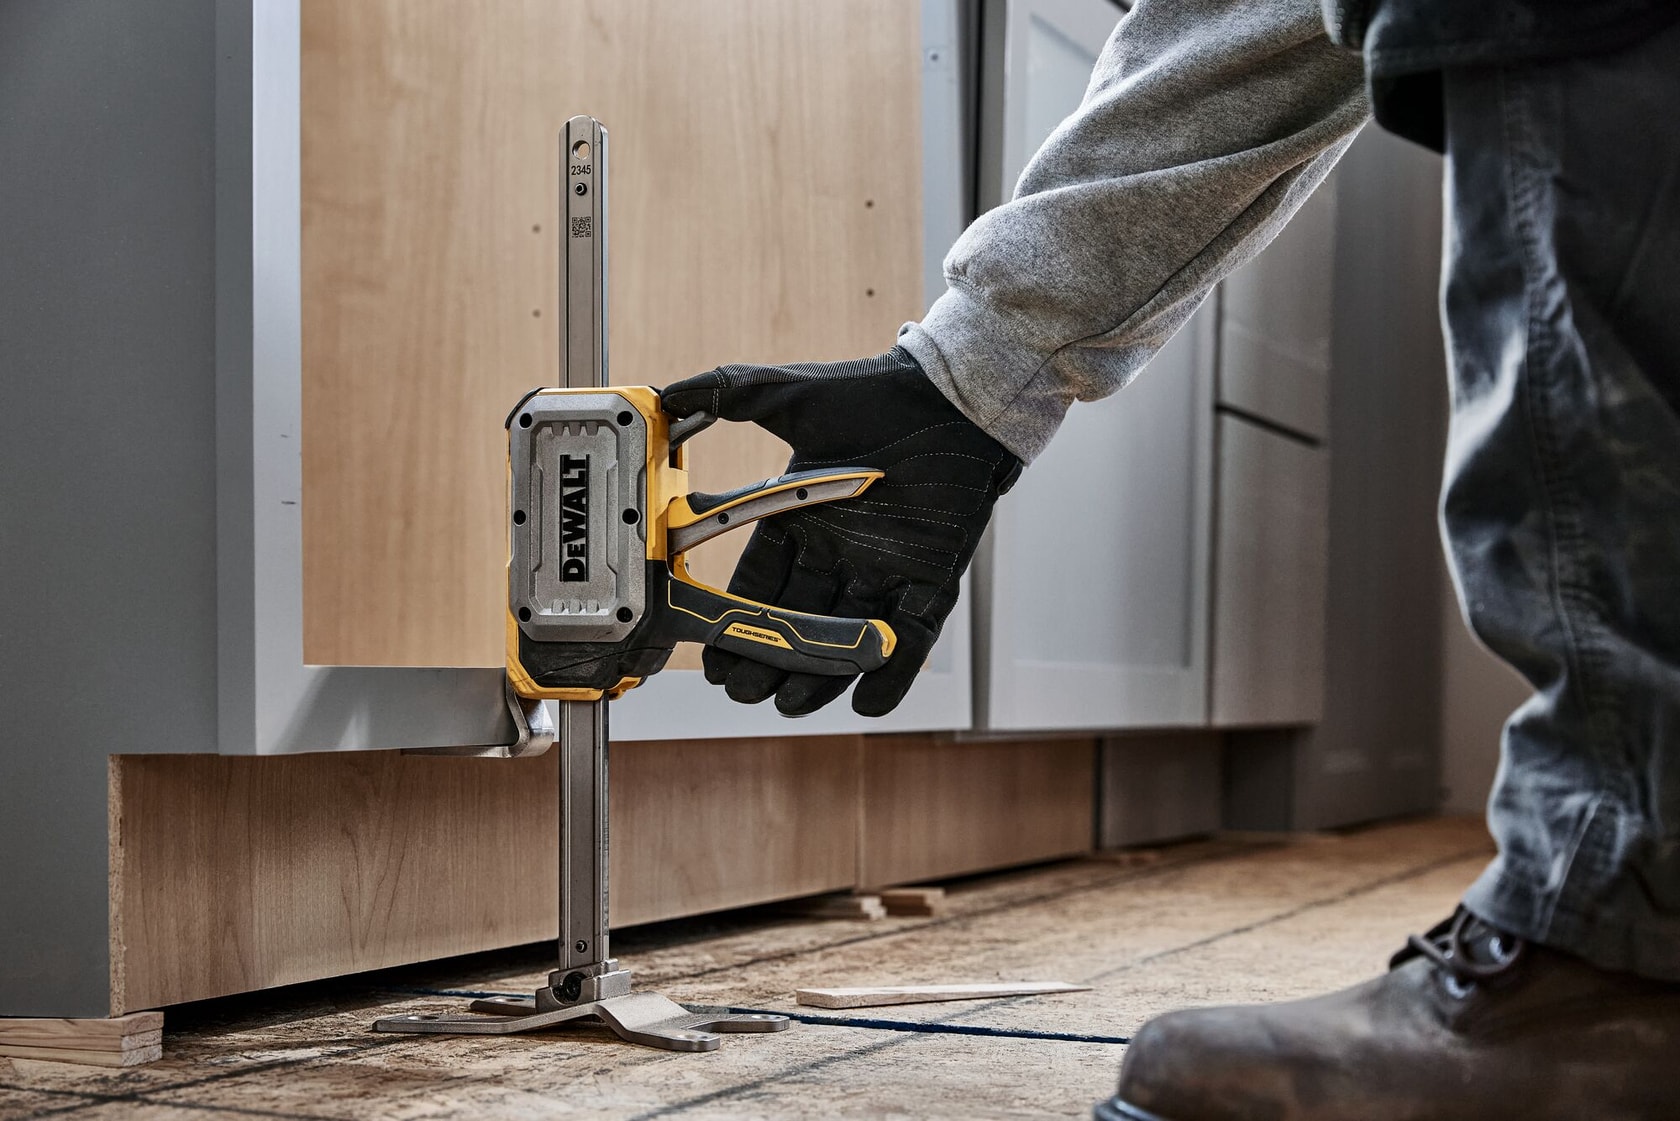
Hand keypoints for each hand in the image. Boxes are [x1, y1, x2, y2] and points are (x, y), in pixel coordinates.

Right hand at [661, 347, 1020, 715]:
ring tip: (789, 704)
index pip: (760, 581)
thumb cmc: (876, 393)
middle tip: (744, 690)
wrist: (953, 397)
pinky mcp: (933, 578)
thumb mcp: (791, 394)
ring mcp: (887, 568)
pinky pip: (911, 636)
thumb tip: (668, 395)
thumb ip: (728, 393)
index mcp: (802, 518)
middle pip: (797, 618)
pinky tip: (867, 702)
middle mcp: (841, 551)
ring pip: (846, 635)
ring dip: (819, 673)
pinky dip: (892, 671)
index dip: (736, 618)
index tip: (712, 654)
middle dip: (769, 657)